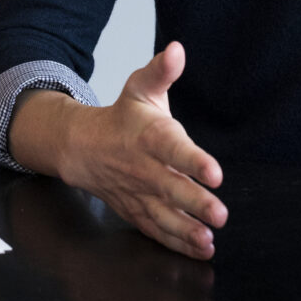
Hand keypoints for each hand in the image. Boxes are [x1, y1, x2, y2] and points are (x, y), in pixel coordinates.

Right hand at [49, 43, 226, 259]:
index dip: (193, 161)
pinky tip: (199, 249)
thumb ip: (161, 72)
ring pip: (162, 215)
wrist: (81, 147)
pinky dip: (176, 243)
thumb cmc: (121, 118)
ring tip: (209, 240)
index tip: (215, 173)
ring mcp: (138, 193)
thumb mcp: (139, 89)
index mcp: (149, 136)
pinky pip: (156, 230)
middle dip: (194, 204)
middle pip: (170, 188)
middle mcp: (143, 168)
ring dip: (186, 230)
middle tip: (220, 215)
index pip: (172, 149)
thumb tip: (177, 50)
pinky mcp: (136, 211)